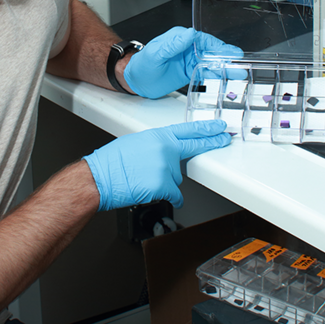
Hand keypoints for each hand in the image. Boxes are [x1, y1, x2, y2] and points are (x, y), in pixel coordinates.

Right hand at [83, 119, 229, 210]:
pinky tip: (154, 192)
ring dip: (164, 180)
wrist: (100, 178)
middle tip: (225, 139)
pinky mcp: (165, 185)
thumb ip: (155, 145)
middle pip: (194, 147)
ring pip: (176, 177)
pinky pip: (174, 194)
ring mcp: (166, 168)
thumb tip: (164, 153)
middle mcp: (165, 149)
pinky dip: (169, 197)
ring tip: (144, 178)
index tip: (218, 127)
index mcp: (157, 136)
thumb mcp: (135, 142)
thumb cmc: (111, 162)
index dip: (205, 130)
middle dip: (212, 142)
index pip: (187, 131)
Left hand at [124, 27, 242, 98]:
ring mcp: (190, 59)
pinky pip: (207, 72)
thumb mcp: (156, 54)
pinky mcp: (191, 71)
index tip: (228, 52)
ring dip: (224, 68)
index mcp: (179, 38)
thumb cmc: (142, 65)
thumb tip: (189, 33)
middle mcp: (187, 47)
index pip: (202, 40)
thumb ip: (173, 45)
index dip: (216, 46)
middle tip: (239, 63)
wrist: (136, 81)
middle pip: (210, 51)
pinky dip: (217, 76)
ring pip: (211, 62)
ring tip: (239, 73)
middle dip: (225, 57)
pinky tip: (227, 79)